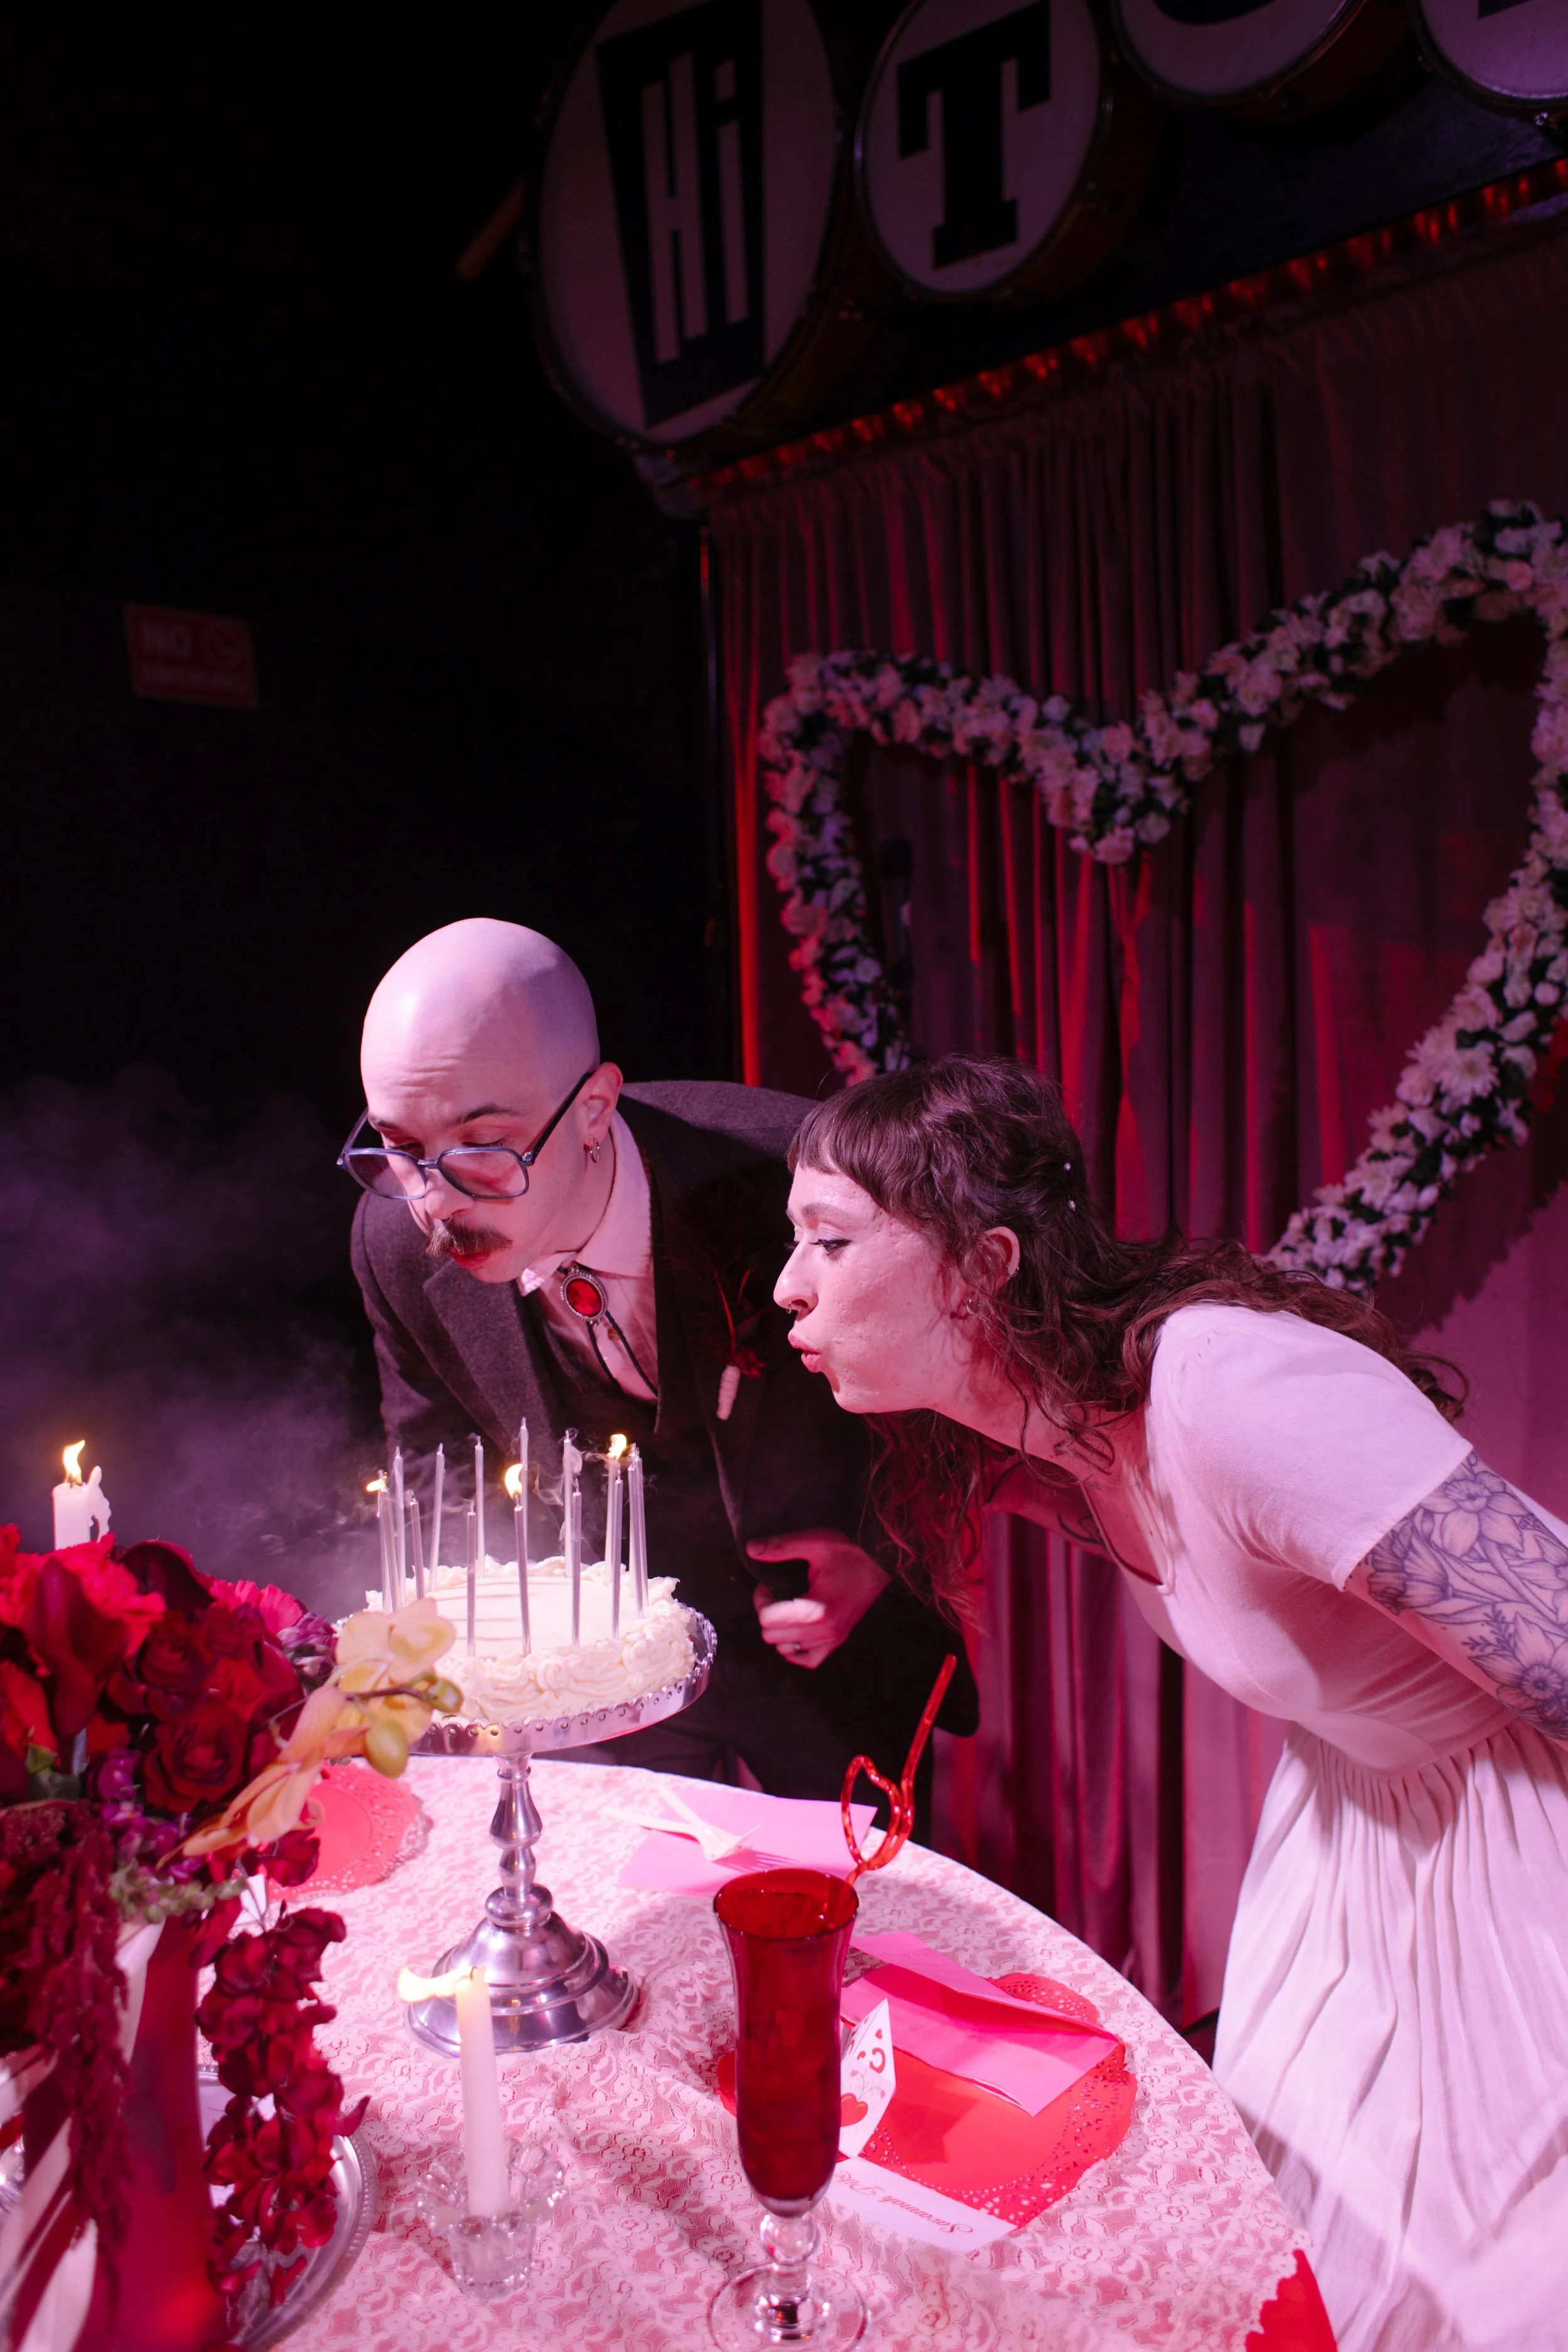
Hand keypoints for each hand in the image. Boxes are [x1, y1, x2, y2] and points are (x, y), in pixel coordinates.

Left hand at [746, 1529, 890, 1669]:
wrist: (881, 1564)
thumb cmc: (849, 1552)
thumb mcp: (815, 1542)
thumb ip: (781, 1546)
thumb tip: (751, 1549)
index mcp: (817, 1610)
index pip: (767, 1620)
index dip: (761, 1598)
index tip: (770, 1584)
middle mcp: (824, 1632)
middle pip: (771, 1636)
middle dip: (767, 1613)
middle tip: (777, 1593)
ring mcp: (832, 1640)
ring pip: (784, 1648)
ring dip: (780, 1628)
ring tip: (788, 1606)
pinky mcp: (837, 1641)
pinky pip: (807, 1660)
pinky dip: (795, 1648)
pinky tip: (795, 1627)